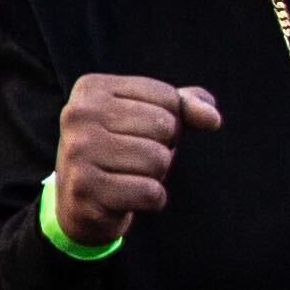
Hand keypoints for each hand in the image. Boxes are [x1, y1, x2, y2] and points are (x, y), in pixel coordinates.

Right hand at [50, 73, 217, 242]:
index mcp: (91, 88)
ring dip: (156, 175)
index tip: (139, 133)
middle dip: (163, 148)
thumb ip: (185, 106)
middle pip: (164, 127)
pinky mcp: (84, 188)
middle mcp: (78, 115)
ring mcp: (77, 151)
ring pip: (158, 160)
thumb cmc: (122, 150)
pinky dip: (152, 200)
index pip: (166, 97)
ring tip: (130, 176)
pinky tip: (129, 198)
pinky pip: (150, 192)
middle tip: (134, 158)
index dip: (170, 121)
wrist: (78, 201)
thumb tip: (212, 118)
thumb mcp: (150, 118)